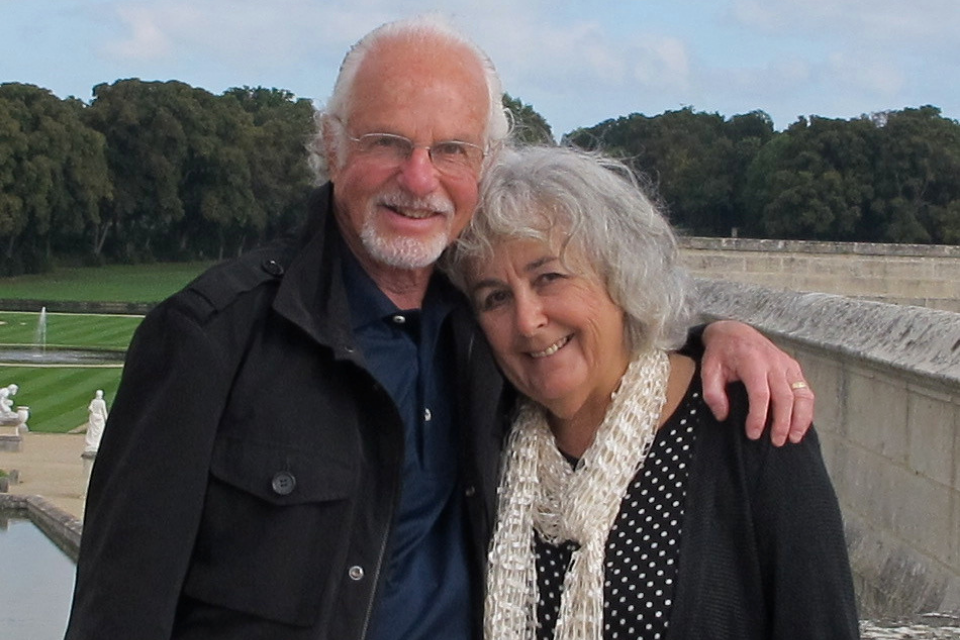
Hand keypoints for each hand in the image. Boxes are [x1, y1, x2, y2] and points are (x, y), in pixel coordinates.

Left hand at [700, 320, 813, 445]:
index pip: (760, 393)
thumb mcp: (708, 369)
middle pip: (784, 396)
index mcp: (752, 362)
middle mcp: (773, 362)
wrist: (735, 331)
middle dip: (782, 422)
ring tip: (793, 438)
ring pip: (801, 394)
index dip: (758, 416)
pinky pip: (805, 390)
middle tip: (776, 442)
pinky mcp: (793, 367)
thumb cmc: (721, 353)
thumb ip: (712, 393)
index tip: (753, 433)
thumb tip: (723, 416)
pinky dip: (806, 410)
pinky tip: (800, 425)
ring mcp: (786, 364)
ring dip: (800, 418)